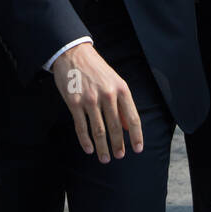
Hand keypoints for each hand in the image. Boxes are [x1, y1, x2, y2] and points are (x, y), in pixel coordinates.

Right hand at [51, 42, 142, 162]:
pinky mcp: (74, 102)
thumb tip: (129, 127)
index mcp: (121, 89)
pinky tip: (89, 149)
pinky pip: (81, 126)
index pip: (133, 118)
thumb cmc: (96, 68)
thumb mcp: (114, 81)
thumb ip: (122, 103)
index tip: (138, 149)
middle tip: (119, 156)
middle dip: (118, 145)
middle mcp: (107, 95)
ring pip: (99, 130)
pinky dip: (85, 141)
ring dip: (103, 147)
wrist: (73, 53)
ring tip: (105, 158)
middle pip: (116, 127)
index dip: (136, 136)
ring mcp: (90, 99)